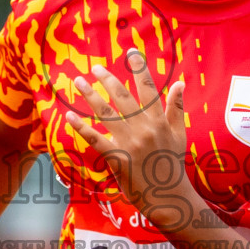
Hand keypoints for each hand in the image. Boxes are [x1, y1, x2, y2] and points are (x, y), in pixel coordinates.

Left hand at [65, 49, 195, 231]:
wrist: (168, 197)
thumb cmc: (172, 165)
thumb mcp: (180, 134)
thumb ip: (177, 108)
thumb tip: (180, 84)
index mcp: (159, 121)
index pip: (148, 89)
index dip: (140, 68)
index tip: (132, 52)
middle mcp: (144, 128)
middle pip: (122, 97)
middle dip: (107, 79)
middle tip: (94, 67)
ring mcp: (130, 143)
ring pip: (106, 113)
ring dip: (90, 96)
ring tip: (78, 82)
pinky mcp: (117, 158)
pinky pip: (95, 139)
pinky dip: (81, 127)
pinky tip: (69, 116)